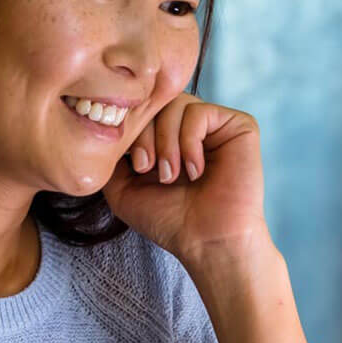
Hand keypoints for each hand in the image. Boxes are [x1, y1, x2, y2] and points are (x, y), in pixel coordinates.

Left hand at [105, 92, 268, 266]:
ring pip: (177, 103)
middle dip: (146, 134)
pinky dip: (190, 142)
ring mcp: (216, 125)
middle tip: (148, 169)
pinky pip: (200, 112)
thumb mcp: (123, 189)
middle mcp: (193, 126)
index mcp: (169, 136)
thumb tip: (102, 126)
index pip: (142, 107)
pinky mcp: (239, 126)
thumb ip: (110, 157)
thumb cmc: (170, 221)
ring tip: (172, 175)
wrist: (207, 242)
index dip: (132, 129)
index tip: (136, 166)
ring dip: (167, 142)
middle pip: (157, 100)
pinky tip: (196, 171)